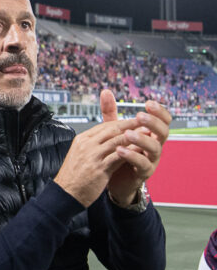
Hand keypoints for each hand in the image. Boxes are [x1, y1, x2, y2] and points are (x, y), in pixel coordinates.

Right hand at [54, 115, 140, 207]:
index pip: (104, 126)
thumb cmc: (73, 176)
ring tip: (145, 134)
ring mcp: (92, 156)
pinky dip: (130, 152)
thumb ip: (93, 146)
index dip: (120, 122)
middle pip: (111, 129)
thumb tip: (107, 140)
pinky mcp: (99, 168)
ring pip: (116, 141)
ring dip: (133, 136)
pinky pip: (118, 157)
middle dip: (129, 125)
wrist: (65, 193)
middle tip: (144, 121)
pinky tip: (140, 151)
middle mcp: (86, 145)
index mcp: (82, 140)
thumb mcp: (80, 155)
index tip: (133, 121)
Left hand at [101, 90, 171, 205]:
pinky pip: (143, 164)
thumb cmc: (117, 151)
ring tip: (127, 134)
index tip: (148, 103)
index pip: (163, 120)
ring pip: (155, 148)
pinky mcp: (143, 173)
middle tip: (140, 116)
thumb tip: (105, 91)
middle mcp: (154, 145)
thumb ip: (110, 112)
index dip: (159, 111)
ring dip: (142, 139)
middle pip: (163, 132)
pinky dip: (132, 156)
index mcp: (150, 133)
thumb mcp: (114, 130)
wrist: (113, 178)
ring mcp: (151, 159)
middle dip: (153, 122)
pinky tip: (120, 150)